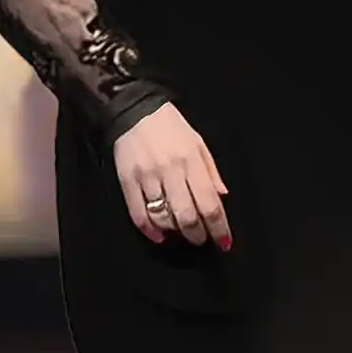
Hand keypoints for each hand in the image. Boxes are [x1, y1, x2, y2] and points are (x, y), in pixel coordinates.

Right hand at [113, 101, 231, 248]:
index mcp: (191, 160)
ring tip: (181, 233)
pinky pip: (138, 213)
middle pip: (187, 215)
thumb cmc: (171, 127)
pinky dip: (149, 230)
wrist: (135, 110)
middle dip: (198, 234)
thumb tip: (222, 197)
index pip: (210, 202)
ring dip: (175, 232)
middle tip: (202, 239)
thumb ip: (211, 171)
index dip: (219, 227)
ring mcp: (147, 177)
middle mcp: (171, 170)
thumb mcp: (198, 142)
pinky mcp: (127, 181)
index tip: (224, 242)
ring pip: (164, 217)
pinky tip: (159, 235)